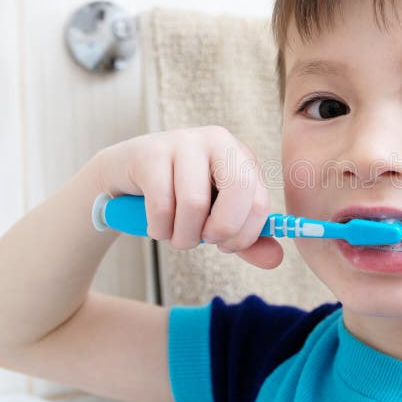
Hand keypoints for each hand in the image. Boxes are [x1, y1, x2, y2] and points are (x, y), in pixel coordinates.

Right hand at [91, 126, 281, 268]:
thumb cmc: (179, 198)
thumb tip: (275, 260)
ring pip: (195, 204)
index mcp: (242, 157)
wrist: (126, 178)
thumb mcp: (217, 218)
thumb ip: (246, 240)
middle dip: (222, 229)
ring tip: (175, 235)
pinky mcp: (150, 153)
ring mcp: (184, 142)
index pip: (260, 200)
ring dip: (183, 236)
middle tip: (203, 239)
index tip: (226, 245)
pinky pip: (161, 205)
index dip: (245, 234)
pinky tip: (156, 225)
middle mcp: (218, 142)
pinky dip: (159, 229)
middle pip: (240, 188)